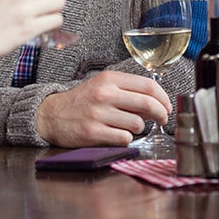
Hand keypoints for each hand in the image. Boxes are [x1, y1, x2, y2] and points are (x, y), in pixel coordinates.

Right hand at [35, 71, 170, 147]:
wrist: (52, 115)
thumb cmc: (82, 101)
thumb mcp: (102, 86)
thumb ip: (127, 90)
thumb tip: (157, 102)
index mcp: (109, 79)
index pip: (148, 85)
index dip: (163, 98)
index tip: (166, 106)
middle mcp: (104, 94)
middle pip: (147, 104)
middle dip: (161, 114)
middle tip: (162, 118)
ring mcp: (98, 114)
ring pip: (138, 124)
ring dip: (138, 128)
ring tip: (127, 126)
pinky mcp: (93, 132)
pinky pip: (125, 139)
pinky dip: (126, 139)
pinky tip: (116, 134)